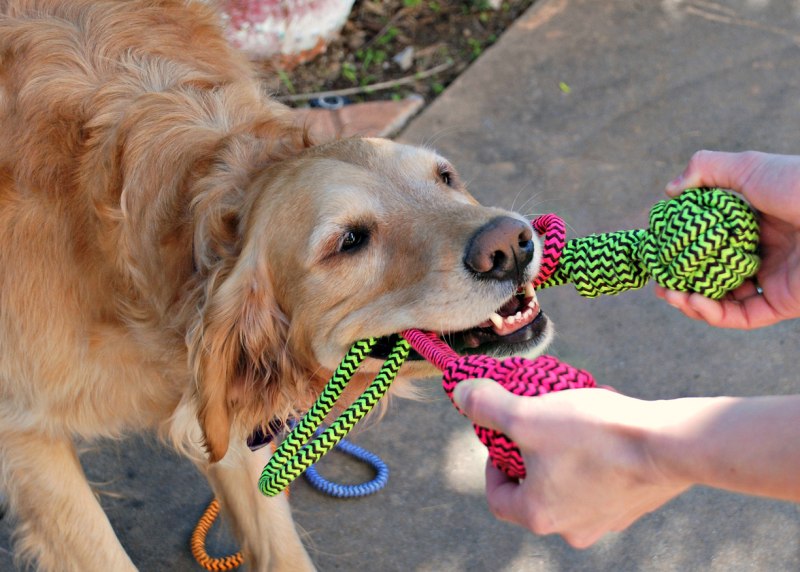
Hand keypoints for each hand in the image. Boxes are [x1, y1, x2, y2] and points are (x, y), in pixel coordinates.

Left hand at [452, 382, 689, 547]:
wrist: (670, 444)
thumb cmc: (594, 434)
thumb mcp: (527, 415)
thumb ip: (488, 407)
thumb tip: (461, 395)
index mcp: (539, 515)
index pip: (498, 497)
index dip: (492, 464)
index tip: (501, 436)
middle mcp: (572, 528)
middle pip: (534, 490)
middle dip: (530, 453)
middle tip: (536, 421)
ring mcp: (607, 520)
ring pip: (569, 482)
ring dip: (562, 451)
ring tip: (571, 417)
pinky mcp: (633, 505)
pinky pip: (601, 479)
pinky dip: (594, 454)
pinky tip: (604, 424)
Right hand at [655, 150, 799, 327]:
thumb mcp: (748, 167)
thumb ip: (706, 169)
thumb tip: (669, 191)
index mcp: (759, 222)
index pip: (715, 241)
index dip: (685, 249)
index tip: (660, 250)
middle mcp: (767, 252)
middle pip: (716, 274)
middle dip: (683, 281)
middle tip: (660, 283)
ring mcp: (775, 279)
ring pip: (726, 301)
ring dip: (692, 302)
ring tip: (670, 294)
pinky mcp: (785, 303)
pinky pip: (743, 316)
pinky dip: (714, 314)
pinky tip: (693, 301)